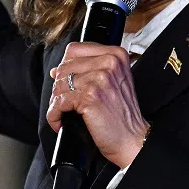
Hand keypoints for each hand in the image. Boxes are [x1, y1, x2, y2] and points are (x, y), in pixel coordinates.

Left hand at [48, 42, 149, 168]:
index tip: (65, 80)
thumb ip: (89, 70)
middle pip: (64, 67)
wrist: (133, 139)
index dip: (65, 66)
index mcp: (115, 55)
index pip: (75, 49)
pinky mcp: (90, 97)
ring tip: (63, 113)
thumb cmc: (122, 114)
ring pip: (59, 84)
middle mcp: (109, 63)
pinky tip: (60, 121)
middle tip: (64, 103)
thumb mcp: (113, 82)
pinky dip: (54, 115)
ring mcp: (100, 79)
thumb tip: (56, 70)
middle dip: (58, 87)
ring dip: (56, 102)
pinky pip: (59, 102)